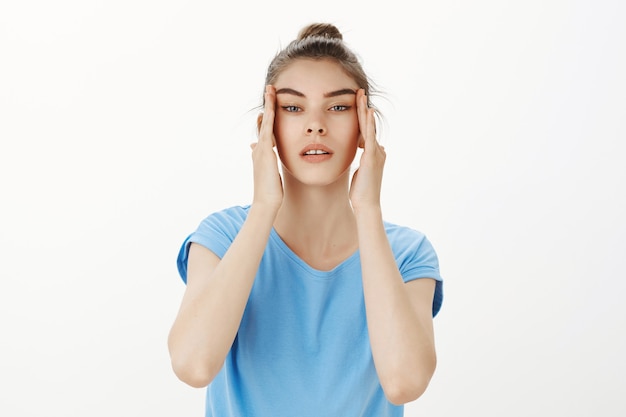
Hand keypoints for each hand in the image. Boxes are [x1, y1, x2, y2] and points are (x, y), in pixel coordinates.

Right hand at [250, 85, 282, 210]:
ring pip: (265, 122)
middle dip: (267, 106)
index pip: (265, 131)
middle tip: (269, 90)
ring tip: (270, 90)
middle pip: (264, 122)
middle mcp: (259, 149)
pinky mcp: (265, 152)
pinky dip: (270, 117)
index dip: (268, 117)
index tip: (270, 105)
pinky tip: (271, 107)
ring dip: (268, 106)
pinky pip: (268, 130)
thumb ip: (266, 163)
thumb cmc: (271, 192)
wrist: (266, 202)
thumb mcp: (270, 174)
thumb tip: (259, 153)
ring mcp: (261, 149)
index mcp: (261, 153)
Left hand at [349, 89, 385, 210]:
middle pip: (368, 124)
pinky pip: (369, 136)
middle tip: (359, 91)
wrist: (367, 204)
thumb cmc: (361, 191)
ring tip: (361, 95)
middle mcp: (377, 150)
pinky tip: (368, 112)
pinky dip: (369, 124)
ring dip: (365, 110)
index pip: (365, 130)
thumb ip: (361, 161)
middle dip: (363, 107)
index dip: (361, 116)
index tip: (356, 103)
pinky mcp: (371, 157)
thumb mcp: (360, 172)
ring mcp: (376, 153)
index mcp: (373, 153)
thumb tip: (361, 153)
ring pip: (369, 127)